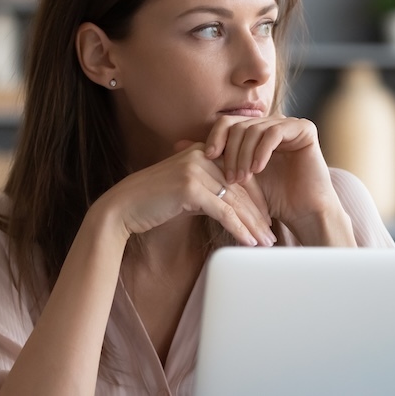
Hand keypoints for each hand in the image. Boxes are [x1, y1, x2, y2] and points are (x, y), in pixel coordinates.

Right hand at [91, 142, 275, 246]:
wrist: (122, 208)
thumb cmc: (154, 202)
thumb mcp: (188, 190)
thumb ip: (211, 191)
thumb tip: (237, 208)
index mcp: (203, 152)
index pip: (240, 175)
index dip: (257, 200)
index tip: (267, 220)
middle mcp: (202, 156)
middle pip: (241, 188)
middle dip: (259, 215)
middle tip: (272, 235)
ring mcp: (196, 170)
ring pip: (235, 201)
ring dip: (253, 225)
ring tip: (266, 243)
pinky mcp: (190, 188)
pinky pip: (223, 211)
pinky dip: (239, 229)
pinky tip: (249, 242)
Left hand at [204, 115, 352, 242]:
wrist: (303, 213)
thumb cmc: (271, 200)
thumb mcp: (235, 178)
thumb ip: (212, 160)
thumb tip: (177, 144)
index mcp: (256, 131)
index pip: (228, 124)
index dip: (215, 138)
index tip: (207, 158)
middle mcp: (272, 124)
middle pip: (239, 125)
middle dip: (230, 152)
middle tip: (229, 178)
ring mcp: (289, 124)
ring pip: (254, 129)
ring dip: (244, 155)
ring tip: (242, 178)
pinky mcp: (305, 129)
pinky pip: (275, 132)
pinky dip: (262, 151)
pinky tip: (258, 169)